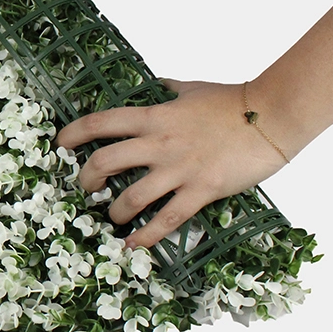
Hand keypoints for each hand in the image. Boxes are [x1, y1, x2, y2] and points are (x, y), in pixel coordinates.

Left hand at [54, 79, 290, 249]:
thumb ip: (168, 91)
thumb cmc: (232, 100)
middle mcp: (159, 143)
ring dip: (114, 211)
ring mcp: (179, 169)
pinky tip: (134, 246)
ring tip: (112, 217)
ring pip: (131, 197)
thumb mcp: (191, 89)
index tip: (60, 145)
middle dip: (86, 178)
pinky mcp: (201, 190)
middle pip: (105, 162)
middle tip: (85, 188)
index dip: (73, 134)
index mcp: (154, 117)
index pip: (101, 123)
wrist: (272, 115)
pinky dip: (146, 236)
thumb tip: (156, 85)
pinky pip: (168, 219)